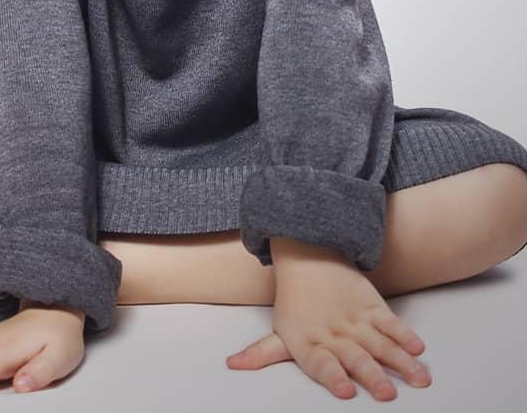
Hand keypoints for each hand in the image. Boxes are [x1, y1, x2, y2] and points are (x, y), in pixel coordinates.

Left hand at [226, 253, 432, 400]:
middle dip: (372, 376)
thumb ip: (261, 354)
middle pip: (355, 358)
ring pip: (381, 344)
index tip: (345, 391)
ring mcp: (356, 321)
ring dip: (401, 362)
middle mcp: (334, 334)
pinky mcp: (373, 307)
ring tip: (419, 378)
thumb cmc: (295, 304)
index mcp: (310, 344)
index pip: (321, 364)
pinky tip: (418, 347)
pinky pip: (391, 321)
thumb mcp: (279, 331)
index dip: (333, 377)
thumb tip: (231, 365)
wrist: (308, 257)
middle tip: (387, 393)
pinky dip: (405, 333)